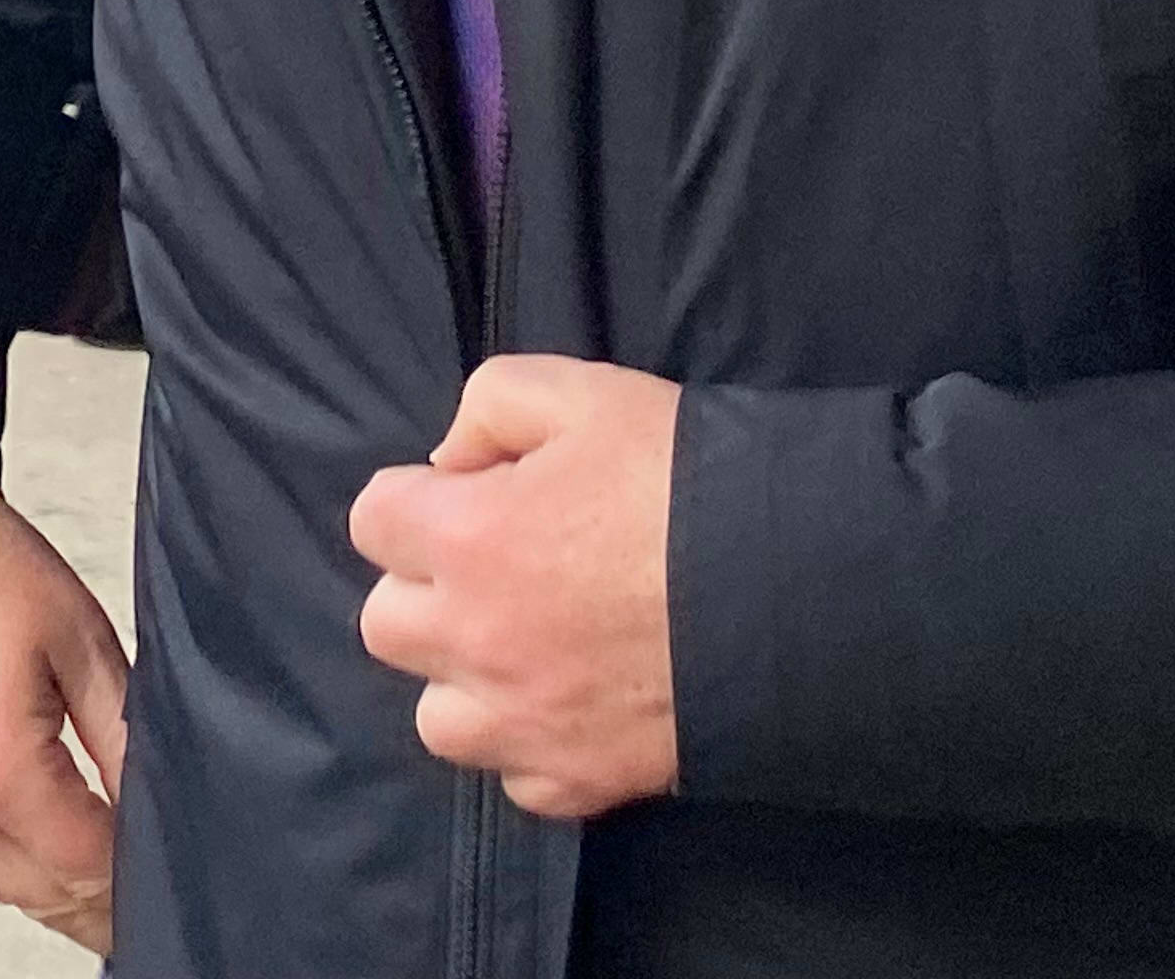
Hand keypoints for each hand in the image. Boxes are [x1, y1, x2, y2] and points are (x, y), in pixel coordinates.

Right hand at [0, 455, 127, 953]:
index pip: (92, 868)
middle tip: (161, 880)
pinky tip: (56, 843)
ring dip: (65, 890)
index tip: (182, 854)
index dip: (144, 867)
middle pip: (50, 900)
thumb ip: (123, 731)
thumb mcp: (78, 634)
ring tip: (119, 874)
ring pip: (10, 890)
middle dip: (110, 899)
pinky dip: (20, 865)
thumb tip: (157, 797)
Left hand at [350, 355, 682, 821]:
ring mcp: (524, 723)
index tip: (475, 495)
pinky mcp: (581, 782)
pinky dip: (535, 746)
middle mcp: (474, 640)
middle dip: (428, 588)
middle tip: (501, 566)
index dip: (419, 499)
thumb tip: (449, 463)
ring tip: (531, 645)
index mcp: (464, 539)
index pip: (373, 520)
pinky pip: (519, 779)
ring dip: (468, 679)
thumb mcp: (582, 393)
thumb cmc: (687, 480)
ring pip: (439, 717)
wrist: (801, 591)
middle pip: (387, 623)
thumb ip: (488, 407)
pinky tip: (578, 702)